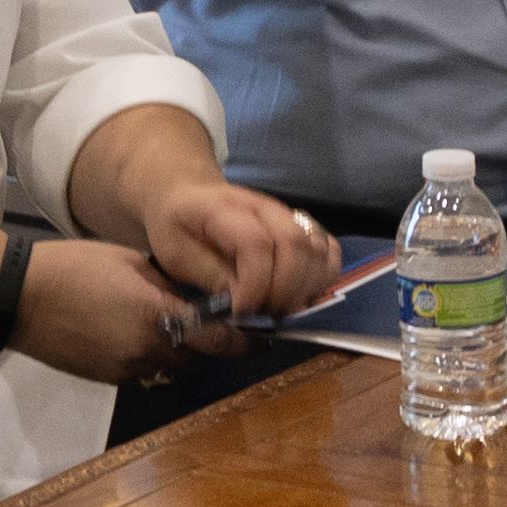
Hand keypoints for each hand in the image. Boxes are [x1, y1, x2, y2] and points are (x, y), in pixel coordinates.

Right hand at [10, 239, 225, 386]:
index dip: (245, 341)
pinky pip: (142, 370)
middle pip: (197, 356)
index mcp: (156, 315)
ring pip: (170, 365)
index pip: (219, 338)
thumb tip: (194, 300)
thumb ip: (168, 286)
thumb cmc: (74, 266)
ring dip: (175, 349)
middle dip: (205, 341)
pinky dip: (146, 355)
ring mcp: (127, 370)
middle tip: (203, 319)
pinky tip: (125, 332)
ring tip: (158, 322)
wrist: (17, 298)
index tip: (262, 338)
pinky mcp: (108, 380)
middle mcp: (147, 350)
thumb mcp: (131, 262)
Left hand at [131, 178, 339, 323]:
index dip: (255, 284)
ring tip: (280, 307)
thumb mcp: (177, 255)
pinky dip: (323, 275)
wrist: (187, 194)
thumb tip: (244, 305)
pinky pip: (329, 249)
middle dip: (283, 290)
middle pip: (294, 245)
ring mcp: (287, 214)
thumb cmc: (178, 227)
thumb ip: (211, 277)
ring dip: (305, 287)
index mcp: (224, 210)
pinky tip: (302, 293)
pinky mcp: (301, 225)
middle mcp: (263, 207)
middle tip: (263, 313)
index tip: (241, 311)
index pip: (255, 243)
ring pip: (316, 247)